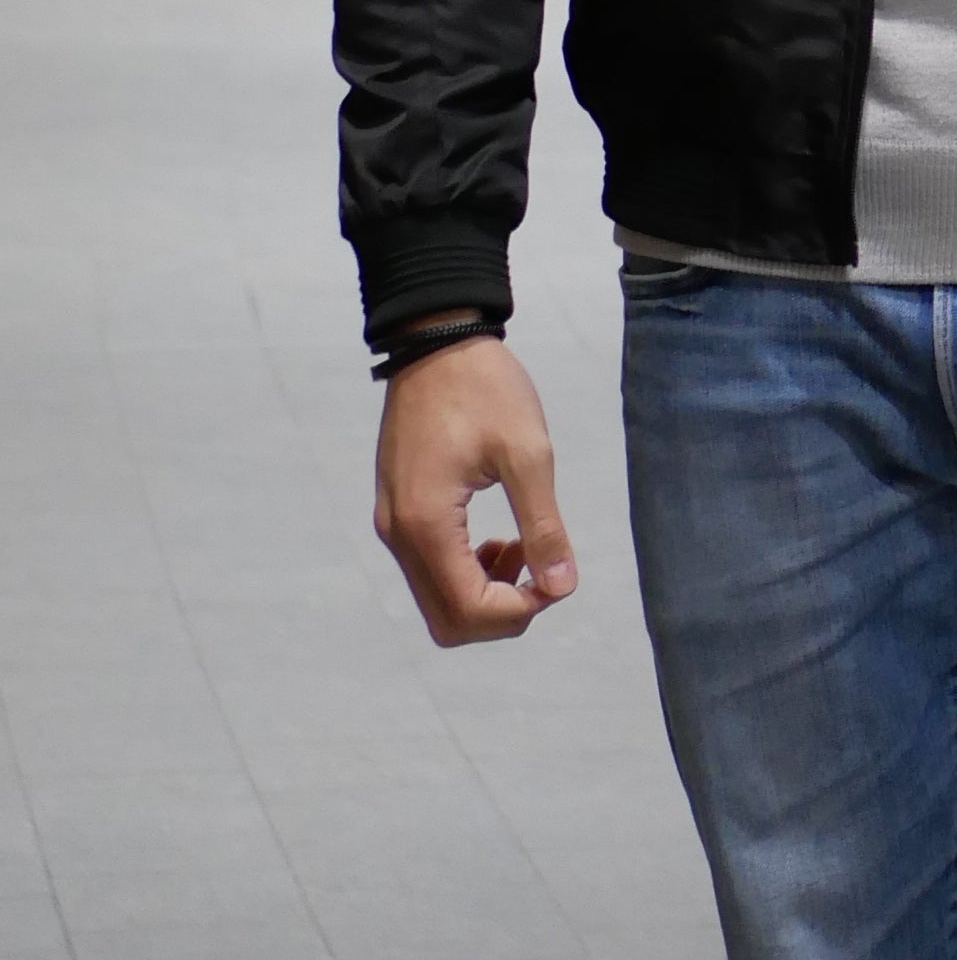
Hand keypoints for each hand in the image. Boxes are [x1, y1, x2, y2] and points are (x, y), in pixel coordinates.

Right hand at [374, 333, 577, 645]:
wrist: (436, 339)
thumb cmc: (484, 388)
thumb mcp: (527, 452)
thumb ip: (544, 525)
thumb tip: (561, 587)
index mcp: (426, 524)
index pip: (468, 611)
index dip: (518, 612)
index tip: (554, 578)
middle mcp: (399, 534)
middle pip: (448, 620)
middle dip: (501, 613)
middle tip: (541, 569)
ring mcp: (393, 523)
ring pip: (437, 600)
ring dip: (486, 593)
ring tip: (523, 547)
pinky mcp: (397, 510)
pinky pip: (429, 569)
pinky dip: (466, 572)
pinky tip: (500, 538)